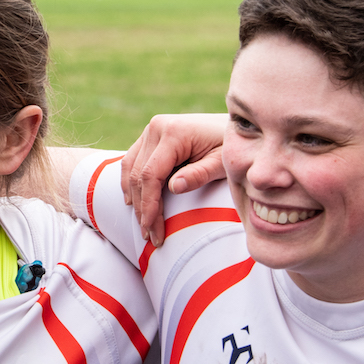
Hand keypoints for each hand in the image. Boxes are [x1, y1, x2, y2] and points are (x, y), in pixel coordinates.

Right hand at [121, 114, 228, 245]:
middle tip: (150, 235)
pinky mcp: (150, 136)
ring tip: (143, 224)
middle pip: (138, 174)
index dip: (149, 205)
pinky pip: (132, 160)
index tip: (153, 229)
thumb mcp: (221, 163)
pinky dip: (131, 182)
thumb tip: (174, 188)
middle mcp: (156, 128)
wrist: (233, 128)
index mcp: (173, 132)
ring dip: (134, 198)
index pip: (151, 175)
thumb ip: (199, 174)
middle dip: (142, 208)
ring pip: (130, 168)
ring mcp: (151, 130)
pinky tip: (134, 201)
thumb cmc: (229, 147)